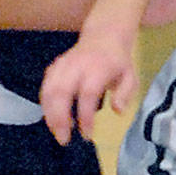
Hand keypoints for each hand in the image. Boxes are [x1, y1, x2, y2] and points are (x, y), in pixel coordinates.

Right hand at [40, 29, 136, 144]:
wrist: (104, 36)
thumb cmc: (117, 61)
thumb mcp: (130, 76)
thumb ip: (125, 94)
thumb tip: (118, 110)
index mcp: (97, 68)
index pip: (87, 94)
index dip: (85, 116)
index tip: (87, 134)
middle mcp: (77, 66)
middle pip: (61, 92)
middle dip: (59, 118)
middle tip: (64, 139)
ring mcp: (63, 65)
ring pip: (48, 90)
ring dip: (49, 114)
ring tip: (57, 132)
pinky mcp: (54, 68)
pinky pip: (45, 87)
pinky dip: (45, 105)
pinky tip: (51, 118)